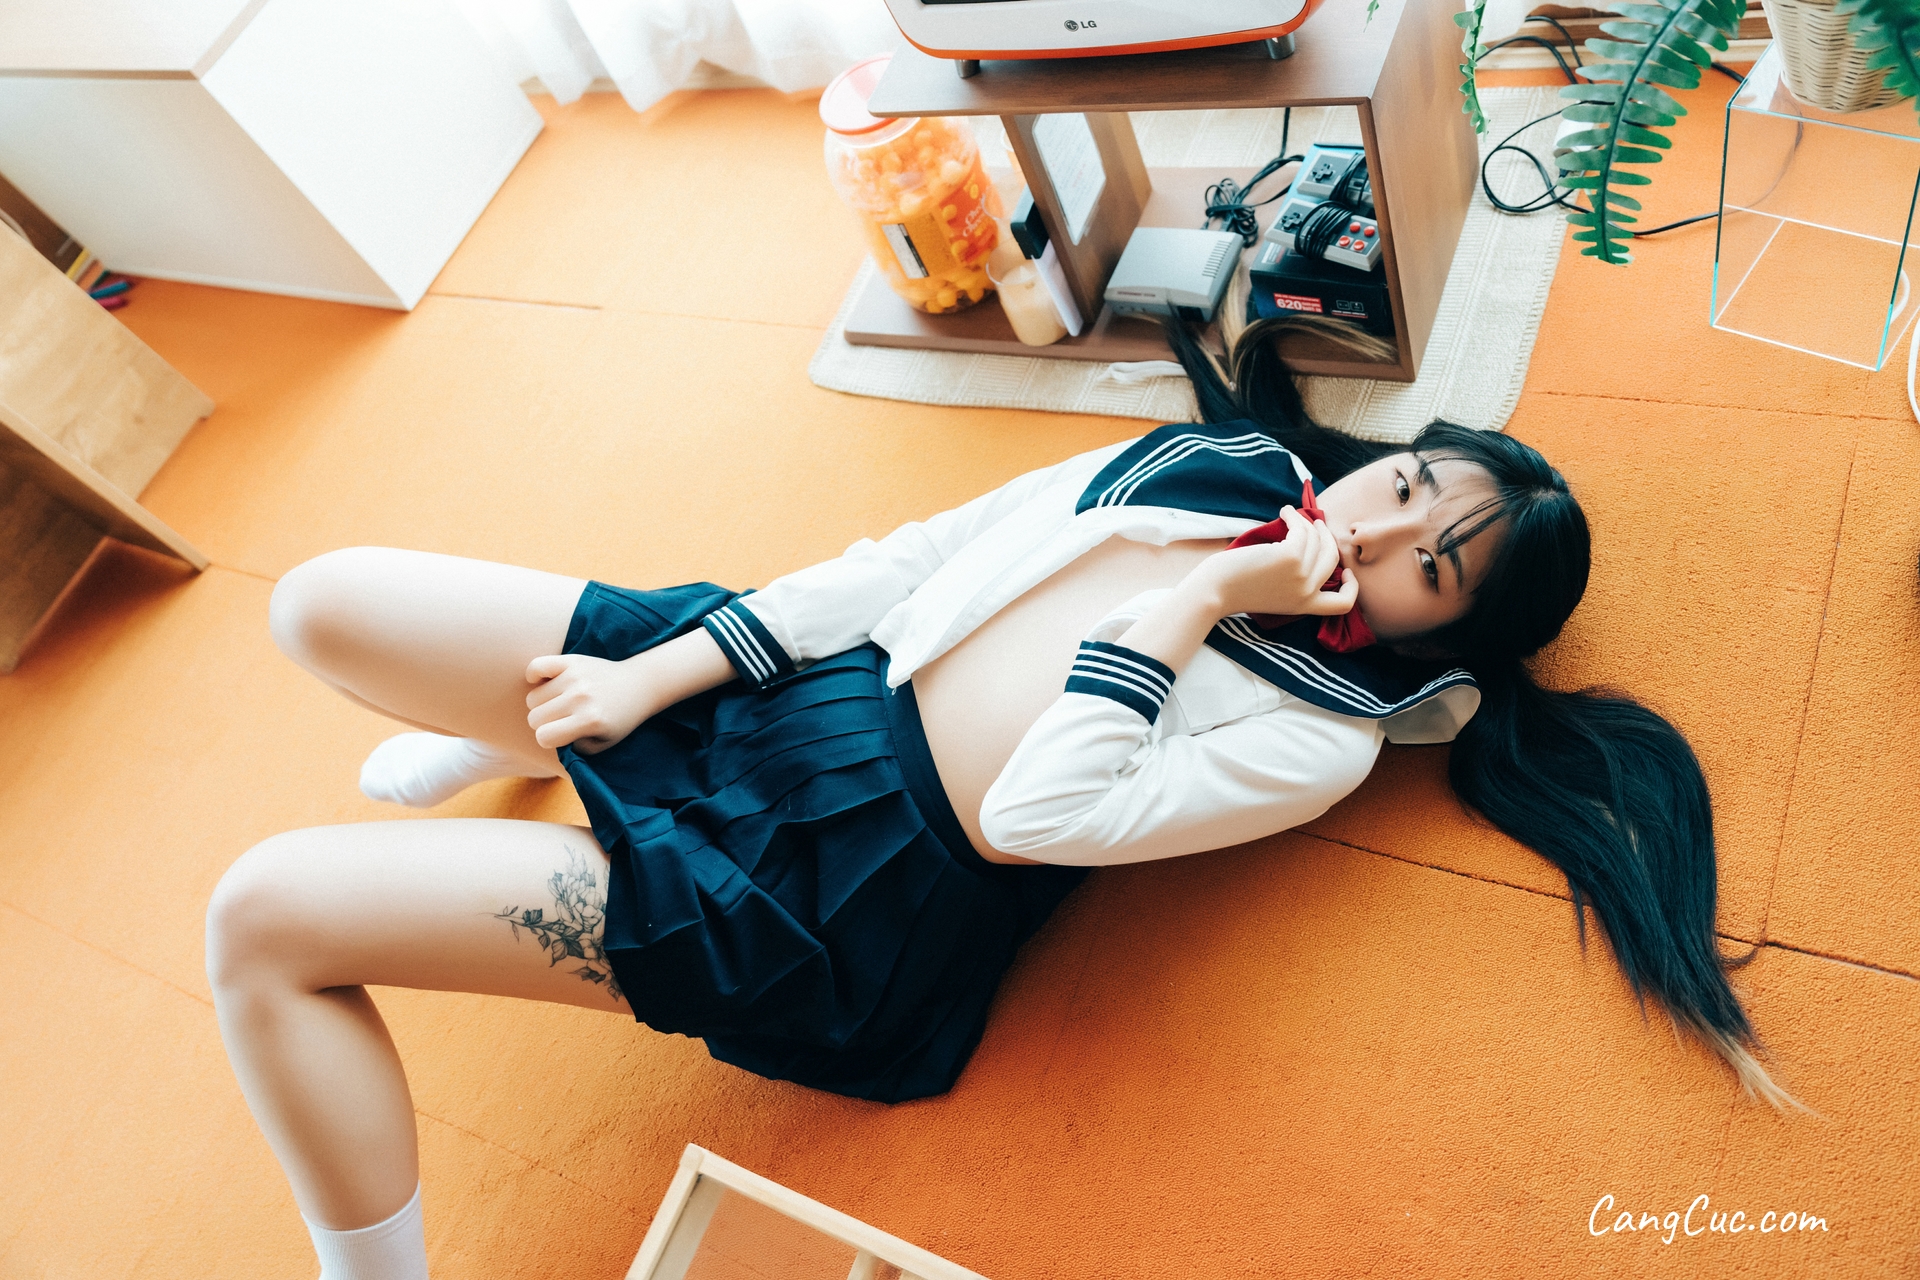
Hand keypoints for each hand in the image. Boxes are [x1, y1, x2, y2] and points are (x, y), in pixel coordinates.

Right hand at [524, 652, 658, 753]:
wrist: (639, 685)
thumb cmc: (620, 719)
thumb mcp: (604, 743)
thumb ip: (576, 749)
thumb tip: (551, 738)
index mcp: (589, 720)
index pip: (544, 737)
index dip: (548, 739)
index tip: (560, 735)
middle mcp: (580, 697)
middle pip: (535, 717)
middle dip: (544, 723)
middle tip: (562, 719)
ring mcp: (575, 677)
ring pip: (533, 697)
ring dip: (543, 703)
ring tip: (561, 702)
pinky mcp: (572, 661)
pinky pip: (536, 667)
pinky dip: (535, 676)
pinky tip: (546, 683)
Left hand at [1186, 507, 1358, 619]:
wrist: (1213, 591)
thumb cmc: (1234, 587)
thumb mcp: (1274, 592)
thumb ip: (1294, 580)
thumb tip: (1310, 543)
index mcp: (1303, 606)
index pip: (1342, 605)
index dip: (1351, 587)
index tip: (1345, 571)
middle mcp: (1307, 594)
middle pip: (1333, 560)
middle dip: (1326, 538)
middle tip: (1315, 524)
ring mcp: (1301, 577)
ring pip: (1318, 541)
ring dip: (1306, 522)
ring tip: (1290, 514)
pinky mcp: (1290, 558)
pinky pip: (1303, 530)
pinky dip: (1295, 516)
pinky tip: (1284, 512)